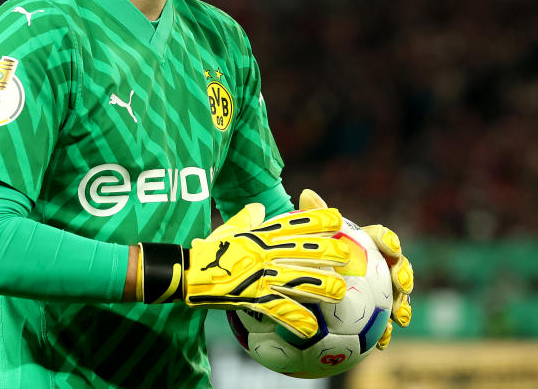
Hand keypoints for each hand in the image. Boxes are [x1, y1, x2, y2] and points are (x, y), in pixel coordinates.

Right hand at [136, 203, 349, 338]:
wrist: (187, 273)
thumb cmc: (208, 251)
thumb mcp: (229, 228)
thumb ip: (247, 218)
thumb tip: (259, 208)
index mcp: (261, 234)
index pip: (295, 222)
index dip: (318, 219)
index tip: (339, 218)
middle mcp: (265, 251)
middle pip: (304, 249)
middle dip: (331, 252)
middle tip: (351, 259)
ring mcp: (260, 274)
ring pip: (299, 278)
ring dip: (322, 286)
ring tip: (341, 293)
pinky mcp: (252, 296)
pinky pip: (279, 309)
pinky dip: (295, 319)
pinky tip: (310, 328)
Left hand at [298, 189, 413, 348]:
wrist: (304, 287)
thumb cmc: (309, 257)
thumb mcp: (309, 238)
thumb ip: (313, 217)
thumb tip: (306, 192)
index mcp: (364, 245)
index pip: (381, 238)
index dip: (389, 241)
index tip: (390, 248)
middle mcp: (376, 267)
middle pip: (398, 267)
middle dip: (405, 274)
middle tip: (400, 284)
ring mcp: (378, 292)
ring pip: (398, 297)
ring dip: (404, 306)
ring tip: (400, 317)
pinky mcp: (374, 316)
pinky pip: (385, 325)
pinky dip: (386, 333)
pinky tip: (382, 343)